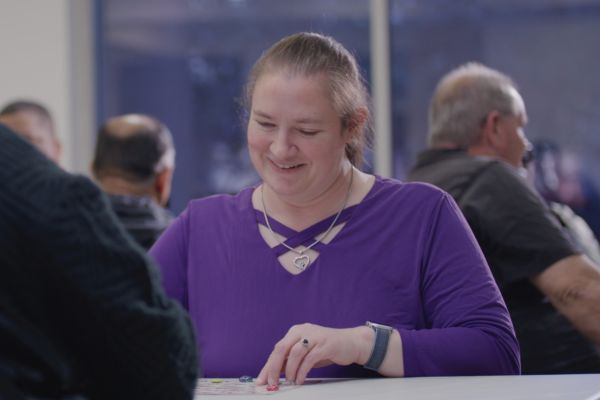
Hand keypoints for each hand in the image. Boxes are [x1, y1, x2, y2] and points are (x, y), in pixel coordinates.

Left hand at [256, 323, 371, 385]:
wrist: (351, 342)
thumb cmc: (326, 349)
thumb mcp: (306, 353)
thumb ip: (291, 360)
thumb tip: (274, 374)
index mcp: (295, 331)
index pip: (277, 349)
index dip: (268, 366)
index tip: (262, 380)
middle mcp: (303, 330)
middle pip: (282, 348)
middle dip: (274, 368)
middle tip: (273, 382)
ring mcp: (314, 336)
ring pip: (295, 353)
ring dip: (290, 370)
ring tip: (291, 381)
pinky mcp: (325, 344)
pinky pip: (309, 359)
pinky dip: (302, 371)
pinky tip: (300, 379)